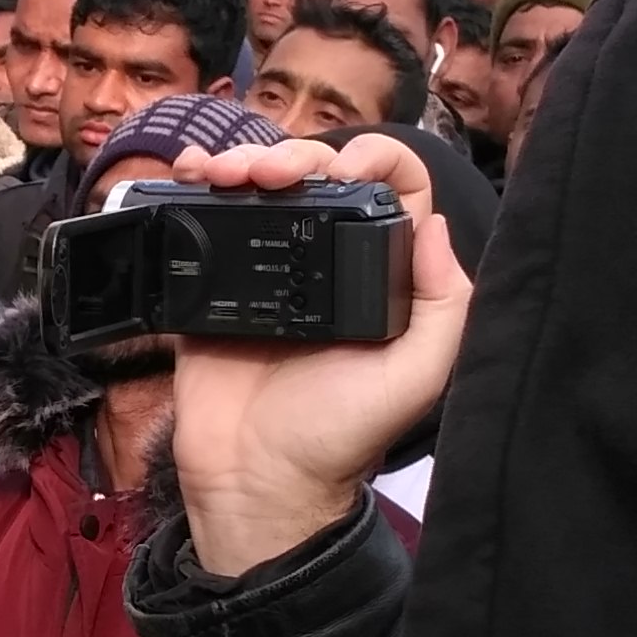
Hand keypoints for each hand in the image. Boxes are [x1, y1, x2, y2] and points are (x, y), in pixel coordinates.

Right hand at [160, 132, 472, 577]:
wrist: (257, 482)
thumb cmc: (340, 436)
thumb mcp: (417, 378)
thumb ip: (444, 306)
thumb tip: (435, 224)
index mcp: (382, 275)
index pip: (393, 188)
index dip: (375, 156)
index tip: (344, 167)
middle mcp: (327, 263)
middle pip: (318, 175)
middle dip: (293, 153)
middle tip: (270, 172)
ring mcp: (267, 271)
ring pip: (261, 188)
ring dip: (242, 159)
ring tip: (224, 171)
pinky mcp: (214, 287)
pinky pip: (204, 222)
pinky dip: (194, 186)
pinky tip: (191, 172)